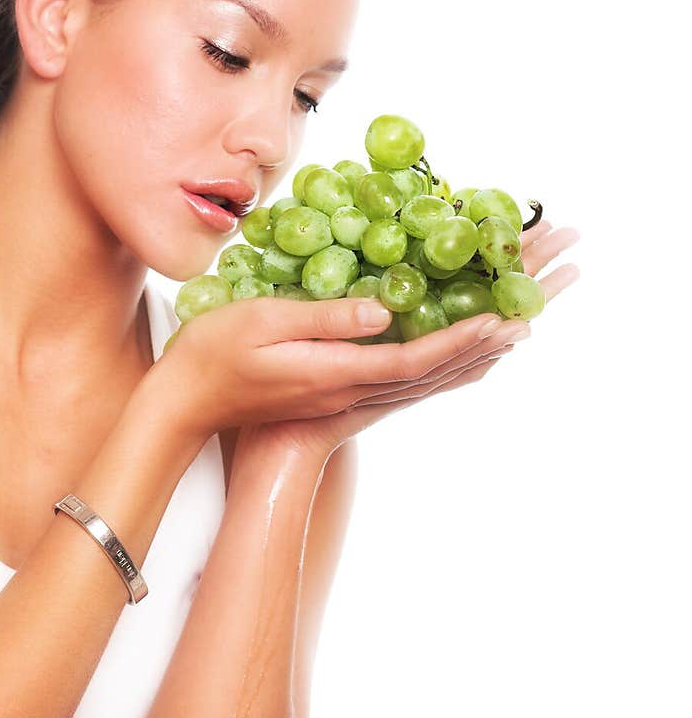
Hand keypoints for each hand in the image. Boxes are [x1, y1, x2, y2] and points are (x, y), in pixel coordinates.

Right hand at [234, 218, 580, 460]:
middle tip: (531, 313)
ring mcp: (346, 396)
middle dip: (486, 341)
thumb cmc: (213, 357)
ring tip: (513, 332)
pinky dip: (441, 371)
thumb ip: (327, 317)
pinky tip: (457, 361)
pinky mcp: (338, 395)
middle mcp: (351, 389)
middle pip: (433, 370)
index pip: (415, 356)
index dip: (462, 337)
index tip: (504, 317)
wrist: (186, 408)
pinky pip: (404, 385)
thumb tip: (385, 309)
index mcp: (337, 371)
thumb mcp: (264, 323)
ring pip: (425, 380)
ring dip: (472, 356)